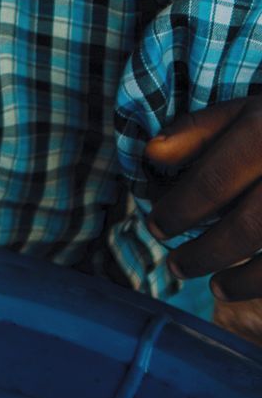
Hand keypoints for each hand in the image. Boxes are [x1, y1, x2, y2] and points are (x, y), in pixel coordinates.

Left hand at [147, 94, 261, 317]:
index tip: (155, 227)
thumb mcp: (246, 111)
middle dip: (204, 253)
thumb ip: (197, 131)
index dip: (179, 210)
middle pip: (246, 227)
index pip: (214, 181)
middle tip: (175, 265)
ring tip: (213, 285)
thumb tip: (150, 155)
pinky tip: (248, 287)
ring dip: (240, 279)